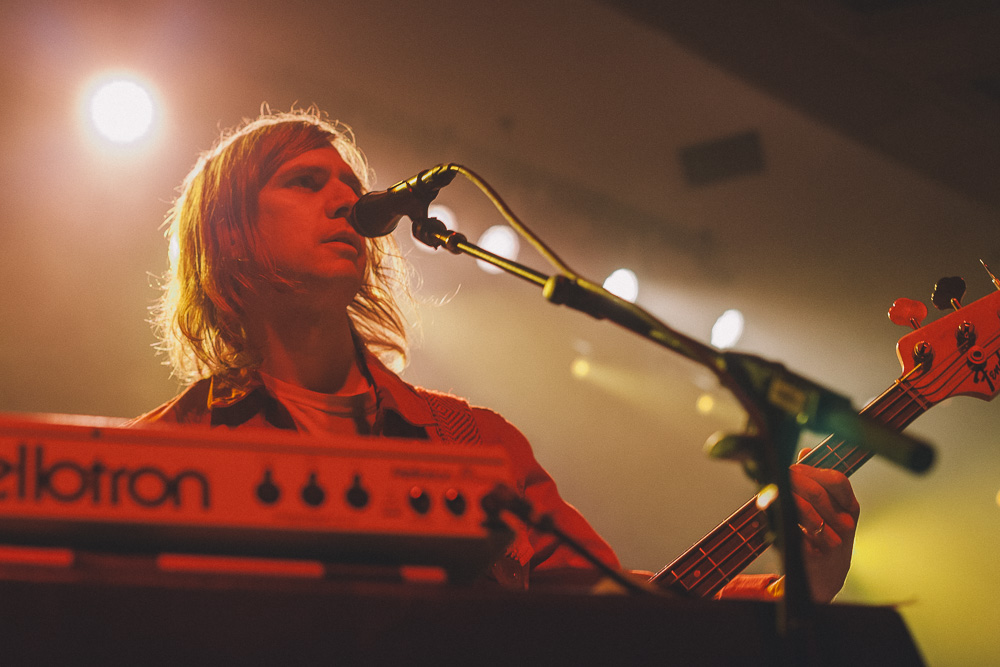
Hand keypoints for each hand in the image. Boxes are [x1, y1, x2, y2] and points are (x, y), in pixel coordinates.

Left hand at [789, 448, 860, 602]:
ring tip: (774, 498)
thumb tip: (806, 451)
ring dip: (785, 502)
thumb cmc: (823, 536)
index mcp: (849, 507)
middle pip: (818, 493)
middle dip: (793, 483)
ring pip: (805, 512)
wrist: (826, 575)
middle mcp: (846, 524)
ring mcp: (833, 542)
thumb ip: (816, 479)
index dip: (811, 471)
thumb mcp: (826, 507)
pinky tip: (776, 519)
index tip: (792, 469)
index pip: (836, 480)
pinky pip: (795, 533)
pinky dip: (782, 523)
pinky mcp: (815, 557)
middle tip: (777, 482)